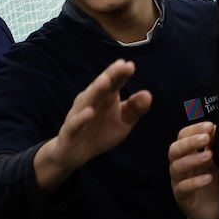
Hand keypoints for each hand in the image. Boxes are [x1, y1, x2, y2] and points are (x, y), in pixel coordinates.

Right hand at [34, 59, 152, 186]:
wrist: (77, 153)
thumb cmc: (101, 132)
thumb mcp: (123, 122)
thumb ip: (135, 108)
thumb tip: (148, 94)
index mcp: (105, 97)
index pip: (114, 82)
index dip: (121, 74)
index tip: (130, 65)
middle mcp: (91, 101)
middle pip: (101, 86)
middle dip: (110, 75)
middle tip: (119, 66)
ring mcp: (79, 114)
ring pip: (87, 100)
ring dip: (95, 90)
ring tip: (105, 81)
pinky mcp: (70, 130)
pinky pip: (75, 122)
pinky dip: (81, 117)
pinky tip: (89, 112)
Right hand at [169, 122, 218, 218]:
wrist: (211, 211)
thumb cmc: (214, 183)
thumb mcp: (218, 163)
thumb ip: (217, 147)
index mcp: (186, 154)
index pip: (183, 136)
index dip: (194, 129)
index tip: (210, 126)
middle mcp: (179, 166)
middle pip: (175, 149)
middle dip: (189, 141)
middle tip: (206, 137)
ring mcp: (178, 181)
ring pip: (176, 167)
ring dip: (192, 159)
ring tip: (209, 155)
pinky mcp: (181, 197)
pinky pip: (183, 188)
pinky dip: (195, 182)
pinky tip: (208, 178)